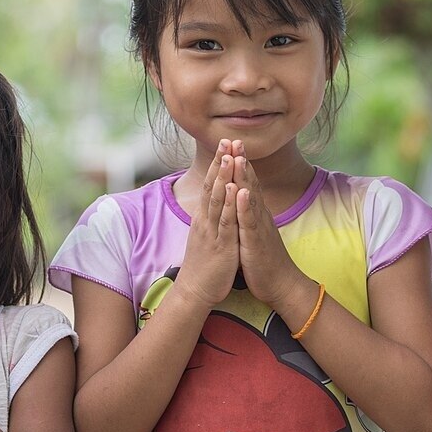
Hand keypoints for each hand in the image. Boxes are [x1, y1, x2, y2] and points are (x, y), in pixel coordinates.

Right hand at [175, 141, 240, 308]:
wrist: (195, 291)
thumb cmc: (204, 264)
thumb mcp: (207, 235)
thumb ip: (210, 218)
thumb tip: (212, 203)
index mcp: (205, 217)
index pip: (210, 185)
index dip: (217, 165)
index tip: (224, 145)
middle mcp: (206, 220)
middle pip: (212, 186)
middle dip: (220, 162)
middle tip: (226, 139)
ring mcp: (213, 232)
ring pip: (218, 200)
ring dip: (224, 177)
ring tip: (229, 156)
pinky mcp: (222, 245)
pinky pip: (227, 222)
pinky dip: (231, 205)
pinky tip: (236, 190)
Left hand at [231, 141, 306, 309]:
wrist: (281, 284)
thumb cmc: (265, 260)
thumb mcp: (254, 232)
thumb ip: (249, 215)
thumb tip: (244, 201)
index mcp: (255, 213)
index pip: (246, 182)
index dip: (238, 162)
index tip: (230, 143)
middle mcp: (259, 215)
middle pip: (249, 183)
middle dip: (240, 160)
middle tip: (234, 138)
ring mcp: (258, 227)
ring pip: (250, 197)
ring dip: (243, 177)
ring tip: (236, 156)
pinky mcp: (256, 242)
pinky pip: (250, 222)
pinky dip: (246, 206)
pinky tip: (242, 192)